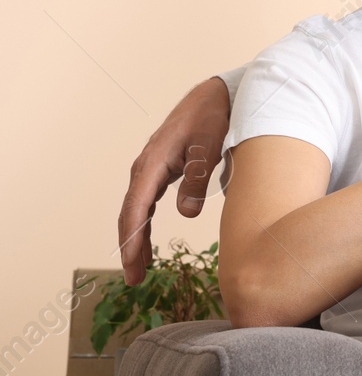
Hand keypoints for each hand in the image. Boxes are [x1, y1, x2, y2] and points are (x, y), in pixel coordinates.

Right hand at [119, 77, 231, 284]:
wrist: (216, 95)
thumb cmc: (213, 119)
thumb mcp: (209, 147)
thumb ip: (198, 178)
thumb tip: (186, 213)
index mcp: (152, 164)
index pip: (135, 210)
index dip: (132, 241)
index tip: (133, 267)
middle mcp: (145, 167)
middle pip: (131, 214)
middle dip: (130, 248)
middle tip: (134, 280)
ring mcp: (152, 168)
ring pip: (137, 210)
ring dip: (136, 239)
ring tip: (139, 270)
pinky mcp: (162, 169)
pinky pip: (147, 202)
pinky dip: (144, 224)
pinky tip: (147, 243)